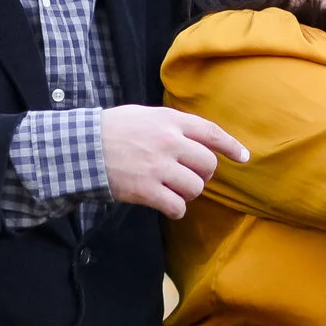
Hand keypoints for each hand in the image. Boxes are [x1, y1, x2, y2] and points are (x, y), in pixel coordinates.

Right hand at [101, 105, 248, 219]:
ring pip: (195, 188)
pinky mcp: (146, 190)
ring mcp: (159, 167)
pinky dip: (176, 210)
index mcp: (170, 121)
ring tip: (174, 191)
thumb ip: (172, 125)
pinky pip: (177, 206)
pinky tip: (168, 206)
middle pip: (208, 164)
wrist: (81, 147)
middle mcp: (169, 143)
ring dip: (189, 193)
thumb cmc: (113, 130)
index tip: (244, 157)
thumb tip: (197, 139)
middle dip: (204, 175)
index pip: (211, 133)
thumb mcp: (146, 115)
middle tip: (192, 177)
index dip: (231, 146)